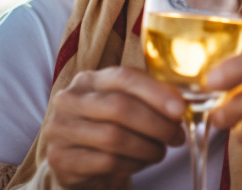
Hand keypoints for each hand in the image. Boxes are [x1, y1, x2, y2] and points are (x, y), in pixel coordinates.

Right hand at [43, 66, 186, 188]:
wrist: (79, 162)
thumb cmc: (110, 127)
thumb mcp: (126, 106)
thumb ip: (149, 98)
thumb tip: (182, 104)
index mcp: (90, 79)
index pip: (125, 76)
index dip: (156, 92)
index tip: (180, 109)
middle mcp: (70, 99)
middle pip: (120, 107)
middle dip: (157, 124)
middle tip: (176, 137)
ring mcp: (61, 129)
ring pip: (114, 137)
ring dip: (147, 147)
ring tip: (160, 152)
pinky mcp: (60, 158)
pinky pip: (106, 162)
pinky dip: (132, 164)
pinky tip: (141, 163)